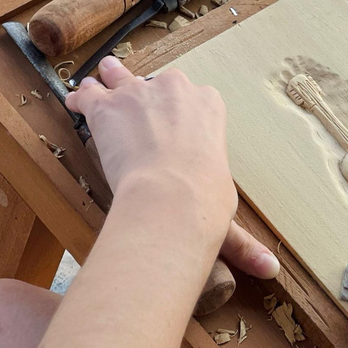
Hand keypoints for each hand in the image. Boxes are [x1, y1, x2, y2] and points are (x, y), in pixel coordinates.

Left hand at [65, 56, 278, 278]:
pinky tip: (77, 106)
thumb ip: (242, 240)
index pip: (196, 96)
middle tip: (140, 114)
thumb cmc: (204, 199)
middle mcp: (176, 90)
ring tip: (102, 86)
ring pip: (119, 77)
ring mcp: (139, 94)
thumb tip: (270, 271)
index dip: (181, 112)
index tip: (176, 130)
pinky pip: (88, 93)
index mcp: (210, 106)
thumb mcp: (225, 211)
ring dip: (111, 82)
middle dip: (148, 95)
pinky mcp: (106, 106)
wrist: (170, 195)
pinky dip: (82, 100)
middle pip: (160, 82)